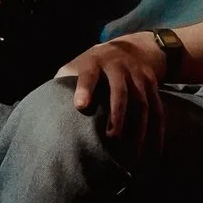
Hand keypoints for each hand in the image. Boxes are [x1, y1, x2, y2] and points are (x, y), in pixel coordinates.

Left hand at [63, 34, 165, 158]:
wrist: (137, 46)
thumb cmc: (97, 64)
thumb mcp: (79, 64)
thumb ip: (64, 81)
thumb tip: (44, 107)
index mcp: (95, 64)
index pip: (88, 75)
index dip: (84, 89)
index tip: (80, 106)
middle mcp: (118, 69)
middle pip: (120, 92)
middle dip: (117, 114)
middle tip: (111, 137)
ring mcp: (138, 77)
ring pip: (142, 104)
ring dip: (138, 129)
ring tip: (131, 155)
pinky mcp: (153, 87)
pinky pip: (158, 111)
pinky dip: (157, 133)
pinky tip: (153, 153)